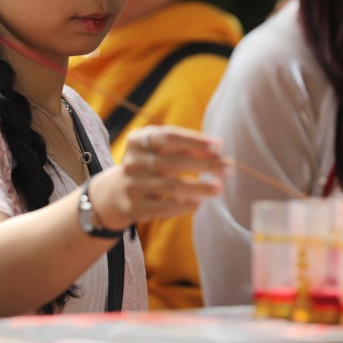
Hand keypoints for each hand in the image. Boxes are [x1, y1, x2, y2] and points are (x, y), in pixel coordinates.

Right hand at [88, 125, 229, 230]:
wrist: (113, 194)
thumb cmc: (148, 166)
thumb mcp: (158, 152)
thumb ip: (184, 149)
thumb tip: (217, 151)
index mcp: (139, 140)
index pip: (169, 136)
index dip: (195, 140)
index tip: (219, 145)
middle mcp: (133, 161)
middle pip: (174, 161)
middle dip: (205, 164)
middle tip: (230, 168)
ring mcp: (132, 185)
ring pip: (171, 186)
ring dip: (199, 187)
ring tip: (220, 188)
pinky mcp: (134, 207)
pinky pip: (164, 207)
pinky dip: (184, 205)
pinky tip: (199, 202)